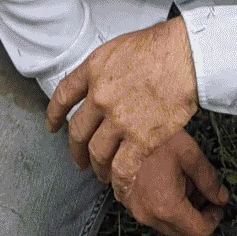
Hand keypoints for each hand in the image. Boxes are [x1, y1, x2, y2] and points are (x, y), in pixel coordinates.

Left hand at [48, 16, 198, 193]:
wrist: (184, 57)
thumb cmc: (159, 47)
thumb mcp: (120, 48)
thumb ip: (105, 69)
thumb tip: (103, 84)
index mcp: (93, 70)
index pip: (63, 95)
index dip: (54, 114)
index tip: (52, 126)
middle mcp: (100, 96)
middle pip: (77, 131)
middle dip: (75, 149)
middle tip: (79, 159)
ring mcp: (118, 120)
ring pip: (97, 153)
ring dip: (97, 168)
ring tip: (101, 174)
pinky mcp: (140, 140)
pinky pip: (123, 169)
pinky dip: (120, 183)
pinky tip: (121, 188)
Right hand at [117, 131, 227, 235]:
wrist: (123, 121)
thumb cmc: (158, 135)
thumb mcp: (189, 153)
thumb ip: (209, 180)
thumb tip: (222, 198)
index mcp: (166, 206)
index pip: (198, 231)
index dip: (213, 220)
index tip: (219, 204)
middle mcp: (148, 215)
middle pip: (182, 232)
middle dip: (198, 216)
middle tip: (205, 192)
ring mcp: (134, 209)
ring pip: (167, 224)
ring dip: (182, 211)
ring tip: (187, 180)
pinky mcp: (127, 200)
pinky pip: (152, 213)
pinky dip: (166, 205)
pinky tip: (170, 179)